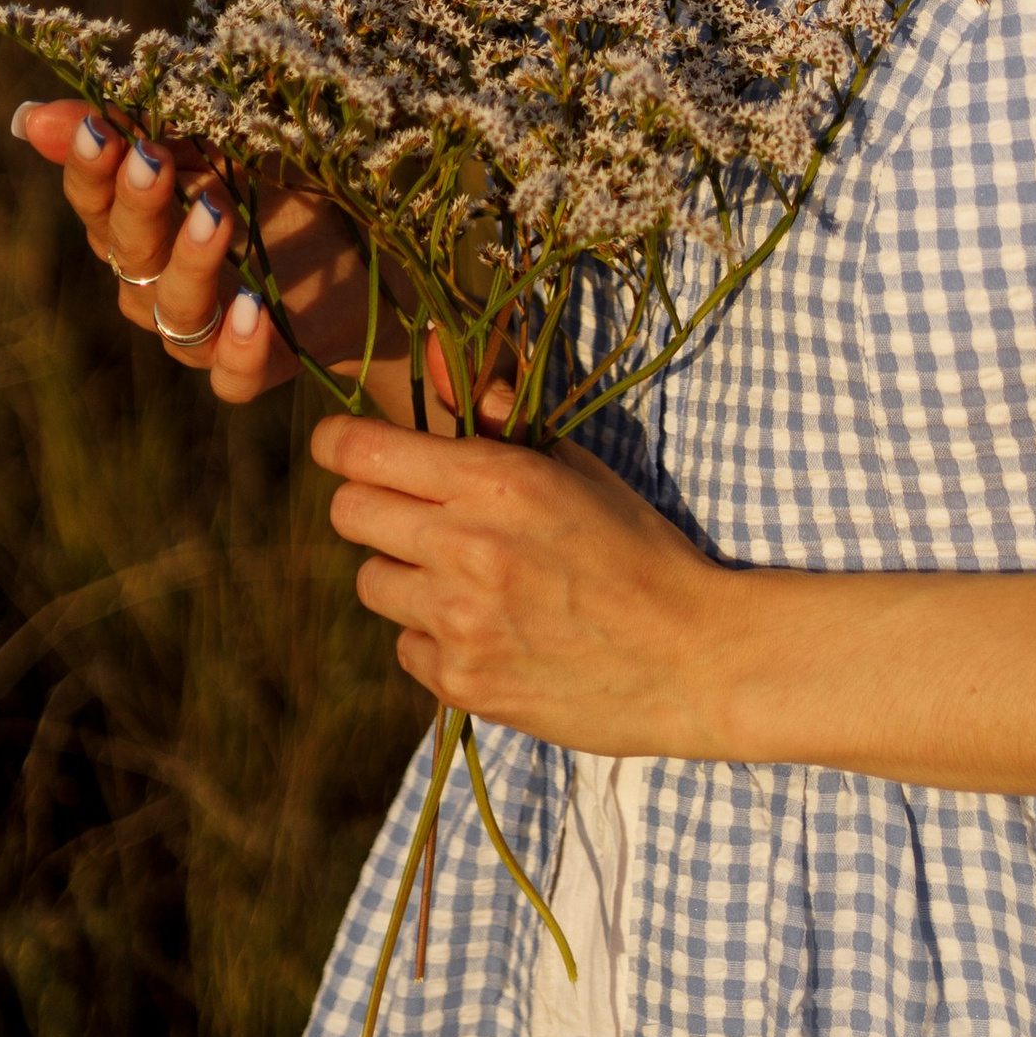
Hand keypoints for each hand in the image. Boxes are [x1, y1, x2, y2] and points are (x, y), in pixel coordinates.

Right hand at [7, 99, 407, 415]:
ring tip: (215, 217)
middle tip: (155, 160)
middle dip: (137, 205)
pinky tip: (253, 310)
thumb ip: (144, 129)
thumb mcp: (223, 147)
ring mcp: (202, 331)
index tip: (99, 128)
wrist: (361, 265)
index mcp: (142, 226)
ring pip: (173, 311)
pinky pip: (231, 376)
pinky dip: (239, 348)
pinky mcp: (254, 368)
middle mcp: (157, 284)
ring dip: (190, 263)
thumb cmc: (279, 193)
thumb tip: (29, 117)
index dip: (90, 168)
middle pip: (127, 252)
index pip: (94, 202)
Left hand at [312, 413, 742, 752]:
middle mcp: (464, 547)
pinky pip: (406, 646)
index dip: (344, 443)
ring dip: (405, 575)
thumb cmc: (638, 549)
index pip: (361, 450)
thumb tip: (429, 355)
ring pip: (371, 582)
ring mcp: (458, 620)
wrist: (691, 656)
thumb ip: (500, 417)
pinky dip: (435, 638)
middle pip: (348, 513)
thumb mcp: (578, 468)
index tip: (351, 447)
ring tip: (468, 580)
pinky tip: (492, 631)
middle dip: (374, 506)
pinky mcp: (461, 681)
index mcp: (496, 480)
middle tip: (417, 515)